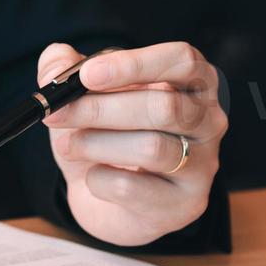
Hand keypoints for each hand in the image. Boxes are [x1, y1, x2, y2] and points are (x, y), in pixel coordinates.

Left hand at [41, 41, 225, 245]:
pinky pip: (132, 188)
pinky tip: (92, 176)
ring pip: (150, 149)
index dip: (134, 65)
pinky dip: (98, 179)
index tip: (87, 75)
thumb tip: (55, 66)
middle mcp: (210, 120)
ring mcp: (203, 165)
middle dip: (101, 109)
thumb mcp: (81, 95)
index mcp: (194, 81)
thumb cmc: (105, 134)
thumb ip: (64, 68)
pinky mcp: (186, 204)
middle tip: (57, 113)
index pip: (182, 60)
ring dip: (95, 144)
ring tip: (69, 145)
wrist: (109, 200)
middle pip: (164, 107)